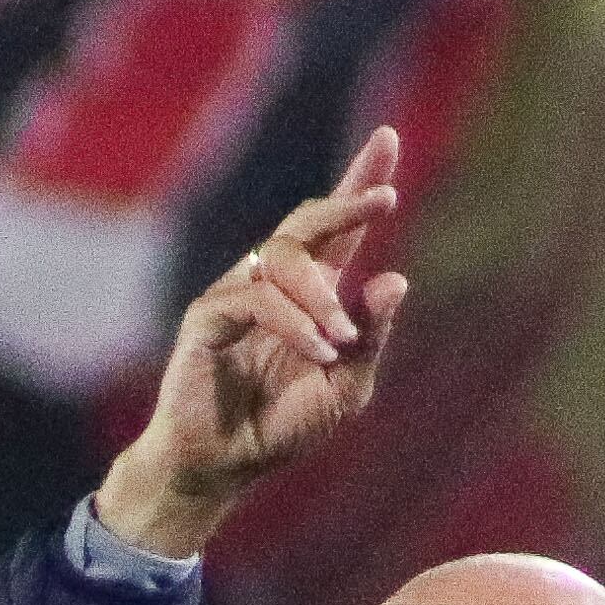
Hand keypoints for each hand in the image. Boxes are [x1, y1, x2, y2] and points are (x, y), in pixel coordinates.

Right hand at [94, 127, 408, 558]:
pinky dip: (294, 322)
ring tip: (338, 341)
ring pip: (285, 259)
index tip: (389, 137)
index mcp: (310, 295)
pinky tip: (317, 349)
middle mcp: (272, 284)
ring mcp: (237, 294)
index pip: (337, 228)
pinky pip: (257, 298)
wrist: (224, 467)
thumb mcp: (344, 387)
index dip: (359, 182)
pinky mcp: (208, 315)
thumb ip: (370, 337)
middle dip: (348, 203)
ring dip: (322, 296)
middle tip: (386, 200)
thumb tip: (396, 277)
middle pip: (308, 221)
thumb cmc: (280, 427)